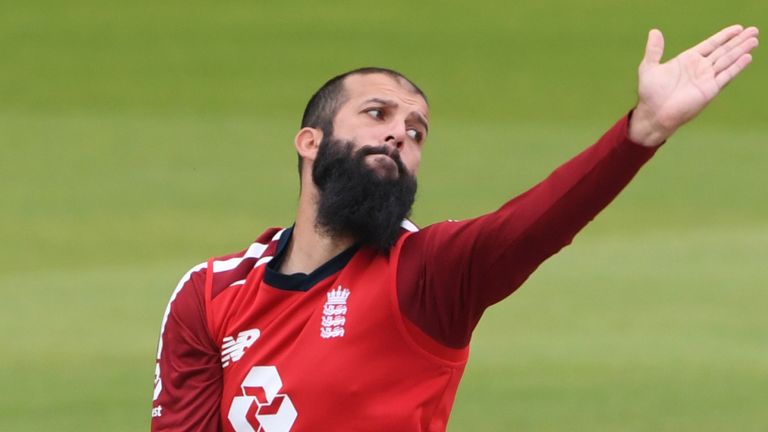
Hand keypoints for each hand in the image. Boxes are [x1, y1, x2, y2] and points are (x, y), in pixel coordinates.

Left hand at [628, 25, 758, 146]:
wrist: (654, 114)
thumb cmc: (650, 93)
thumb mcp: (649, 67)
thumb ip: (654, 50)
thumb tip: (654, 32)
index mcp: (688, 60)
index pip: (710, 44)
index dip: (724, 36)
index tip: (737, 28)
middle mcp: (700, 68)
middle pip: (723, 51)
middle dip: (738, 41)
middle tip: (754, 30)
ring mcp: (706, 79)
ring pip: (727, 60)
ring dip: (741, 50)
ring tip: (754, 40)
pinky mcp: (709, 90)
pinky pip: (726, 76)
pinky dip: (736, 66)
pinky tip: (747, 57)